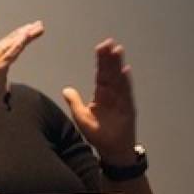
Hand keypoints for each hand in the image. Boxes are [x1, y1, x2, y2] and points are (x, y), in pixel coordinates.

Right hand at [0, 21, 43, 113]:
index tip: (30, 29)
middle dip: (25, 31)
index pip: (5, 43)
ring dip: (26, 34)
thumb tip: (7, 69)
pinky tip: (28, 35)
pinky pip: (11, 52)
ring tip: (38, 28)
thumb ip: (0, 71)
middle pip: (9, 40)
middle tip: (39, 24)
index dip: (18, 35)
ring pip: (12, 44)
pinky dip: (20, 43)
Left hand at [62, 39, 136, 163]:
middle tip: (108, 42)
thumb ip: (75, 102)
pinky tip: (125, 71)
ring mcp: (121, 102)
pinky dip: (125, 83)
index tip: (100, 47)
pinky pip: (126, 94)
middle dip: (109, 59)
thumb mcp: (81, 117)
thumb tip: (66, 89)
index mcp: (102, 96)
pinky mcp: (127, 110)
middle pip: (110, 73)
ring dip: (118, 66)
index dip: (101, 61)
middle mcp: (112, 96)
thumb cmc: (98, 135)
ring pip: (118, 80)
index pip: (101, 74)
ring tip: (117, 51)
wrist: (113, 151)